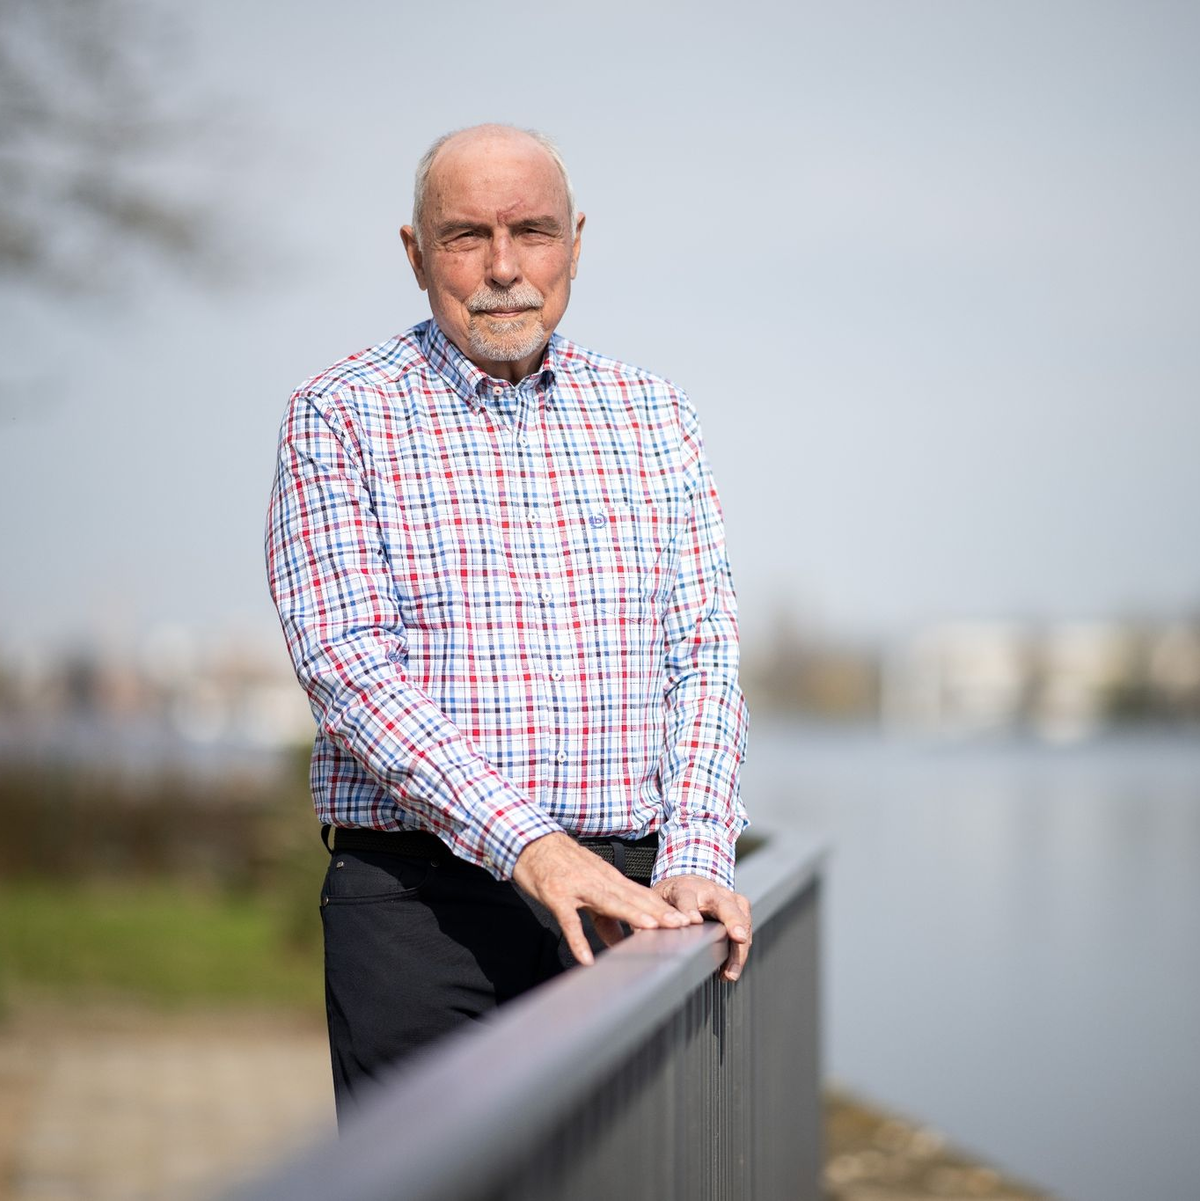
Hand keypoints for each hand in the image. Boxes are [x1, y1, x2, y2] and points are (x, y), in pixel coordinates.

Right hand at [512, 832, 691, 965]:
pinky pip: (569, 919)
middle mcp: (598, 881)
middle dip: (658, 912)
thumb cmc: (562, 866)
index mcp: (609, 880)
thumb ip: (605, 918)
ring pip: (608, 902)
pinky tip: (586, 957)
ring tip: (651, 929)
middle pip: (632, 898)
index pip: (642, 895)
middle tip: (682, 925)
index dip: (664, 908)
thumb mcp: (588, 889)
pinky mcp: (557, 896)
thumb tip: (623, 942)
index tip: (687, 920)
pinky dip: (577, 939)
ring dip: (630, 915)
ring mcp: (578, 887)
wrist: (532, 843)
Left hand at [652, 874, 752, 981]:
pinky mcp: (739, 904)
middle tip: (736, 937)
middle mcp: (710, 890)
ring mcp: (727, 896)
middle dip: (732, 921)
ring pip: (740, 917)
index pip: (686, 898)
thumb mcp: (657, 902)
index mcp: (685, 888)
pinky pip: (746, 924)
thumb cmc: (672, 896)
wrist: (690, 881)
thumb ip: (651, 918)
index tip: (691, 921)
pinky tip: (734, 966)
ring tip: (731, 971)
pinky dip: (743, 947)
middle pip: (724, 905)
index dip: (689, 910)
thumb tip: (640, 934)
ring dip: (740, 944)